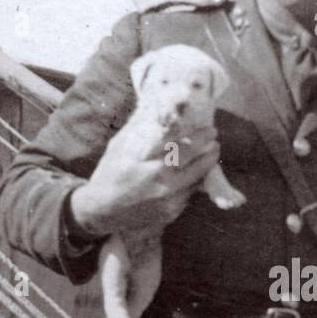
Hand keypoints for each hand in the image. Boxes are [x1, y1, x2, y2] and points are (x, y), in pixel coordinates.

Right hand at [70, 126, 220, 236]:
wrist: (101, 211)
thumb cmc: (109, 174)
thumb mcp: (118, 147)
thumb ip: (138, 129)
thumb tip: (156, 106)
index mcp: (142, 159)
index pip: (175, 142)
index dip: (196, 134)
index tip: (207, 127)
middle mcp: (156, 178)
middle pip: (191, 158)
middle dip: (207, 146)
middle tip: (215, 136)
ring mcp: (165, 197)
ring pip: (196, 177)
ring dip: (207, 163)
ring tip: (213, 151)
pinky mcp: (170, 212)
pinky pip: (189, 193)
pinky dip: (196, 181)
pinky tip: (200, 171)